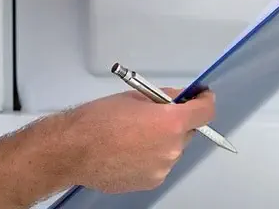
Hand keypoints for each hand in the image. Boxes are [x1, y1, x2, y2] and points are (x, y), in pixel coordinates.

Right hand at [65, 88, 215, 192]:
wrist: (74, 150)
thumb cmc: (96, 122)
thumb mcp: (133, 96)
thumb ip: (162, 98)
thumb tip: (177, 98)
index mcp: (169, 123)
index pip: (205, 112)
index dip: (205, 101)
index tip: (202, 97)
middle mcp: (171, 149)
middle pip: (188, 132)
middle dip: (176, 122)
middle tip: (155, 114)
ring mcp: (162, 168)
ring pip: (172, 149)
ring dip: (162, 141)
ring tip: (133, 134)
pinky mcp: (151, 181)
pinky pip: (159, 164)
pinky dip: (150, 156)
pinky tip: (129, 149)